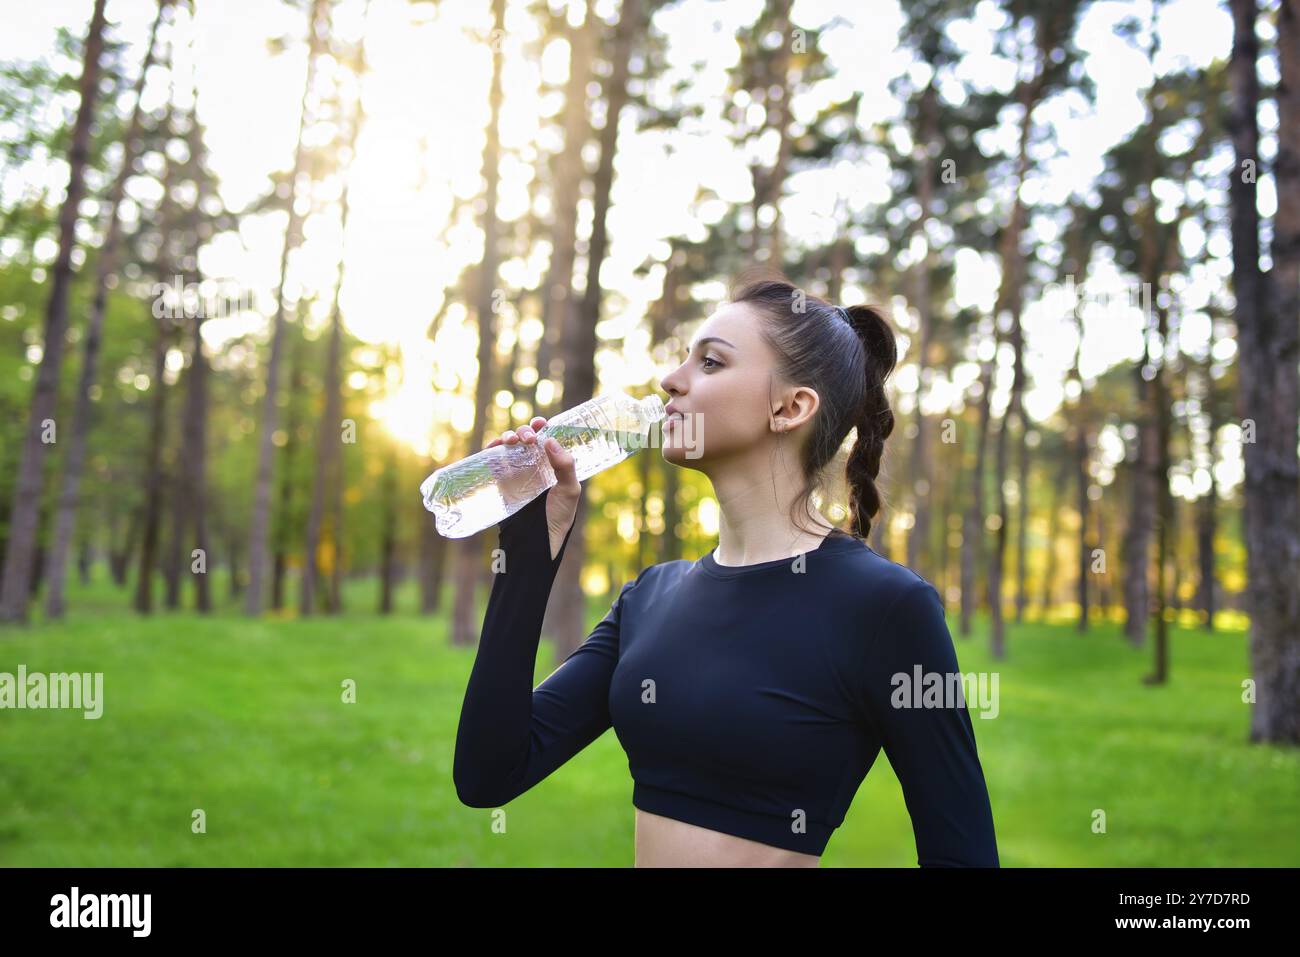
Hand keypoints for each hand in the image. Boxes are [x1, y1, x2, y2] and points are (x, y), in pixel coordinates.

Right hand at [486, 416, 579, 559]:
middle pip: (525, 437)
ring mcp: (516, 470)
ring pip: (508, 444)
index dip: (541, 426)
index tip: (540, 423)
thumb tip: (549, 441)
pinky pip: (493, 458)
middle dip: (524, 431)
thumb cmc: (559, 516)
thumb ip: (566, 466)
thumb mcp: (570, 491)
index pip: (546, 437)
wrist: (538, 540)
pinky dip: (492, 447)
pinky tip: (495, 446)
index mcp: (552, 462)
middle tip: (528, 439)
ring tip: (512, 441)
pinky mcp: (501, 480)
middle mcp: (534, 463)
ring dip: (508, 436)